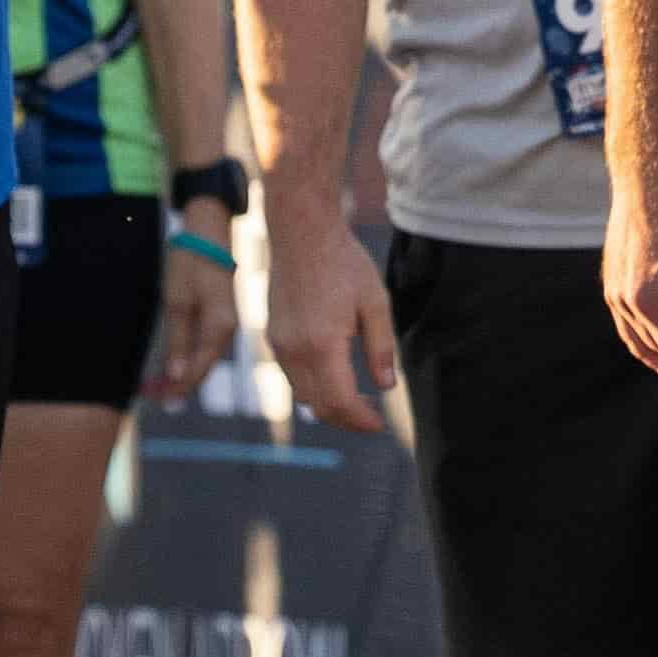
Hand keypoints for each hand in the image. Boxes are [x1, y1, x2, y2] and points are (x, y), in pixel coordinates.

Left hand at [149, 219, 243, 400]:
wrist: (208, 234)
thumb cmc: (191, 264)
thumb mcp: (178, 303)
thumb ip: (179, 340)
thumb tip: (177, 374)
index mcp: (220, 328)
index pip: (198, 370)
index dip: (176, 386)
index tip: (153, 395)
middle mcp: (228, 331)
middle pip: (203, 368)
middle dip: (177, 383)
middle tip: (149, 393)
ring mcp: (226, 324)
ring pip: (204, 358)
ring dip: (181, 372)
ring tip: (156, 382)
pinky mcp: (221, 316)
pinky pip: (205, 345)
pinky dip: (188, 356)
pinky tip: (172, 361)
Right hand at [265, 212, 400, 436]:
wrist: (301, 231)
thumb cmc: (343, 262)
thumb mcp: (375, 303)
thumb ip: (381, 349)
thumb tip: (386, 387)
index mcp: (322, 344)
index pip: (340, 402)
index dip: (361, 421)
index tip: (379, 425)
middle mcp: (294, 350)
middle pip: (318, 406)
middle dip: (346, 419)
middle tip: (370, 418)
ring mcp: (278, 344)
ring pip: (301, 394)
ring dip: (327, 404)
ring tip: (355, 398)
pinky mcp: (271, 335)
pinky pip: (290, 375)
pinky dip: (311, 386)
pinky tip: (332, 374)